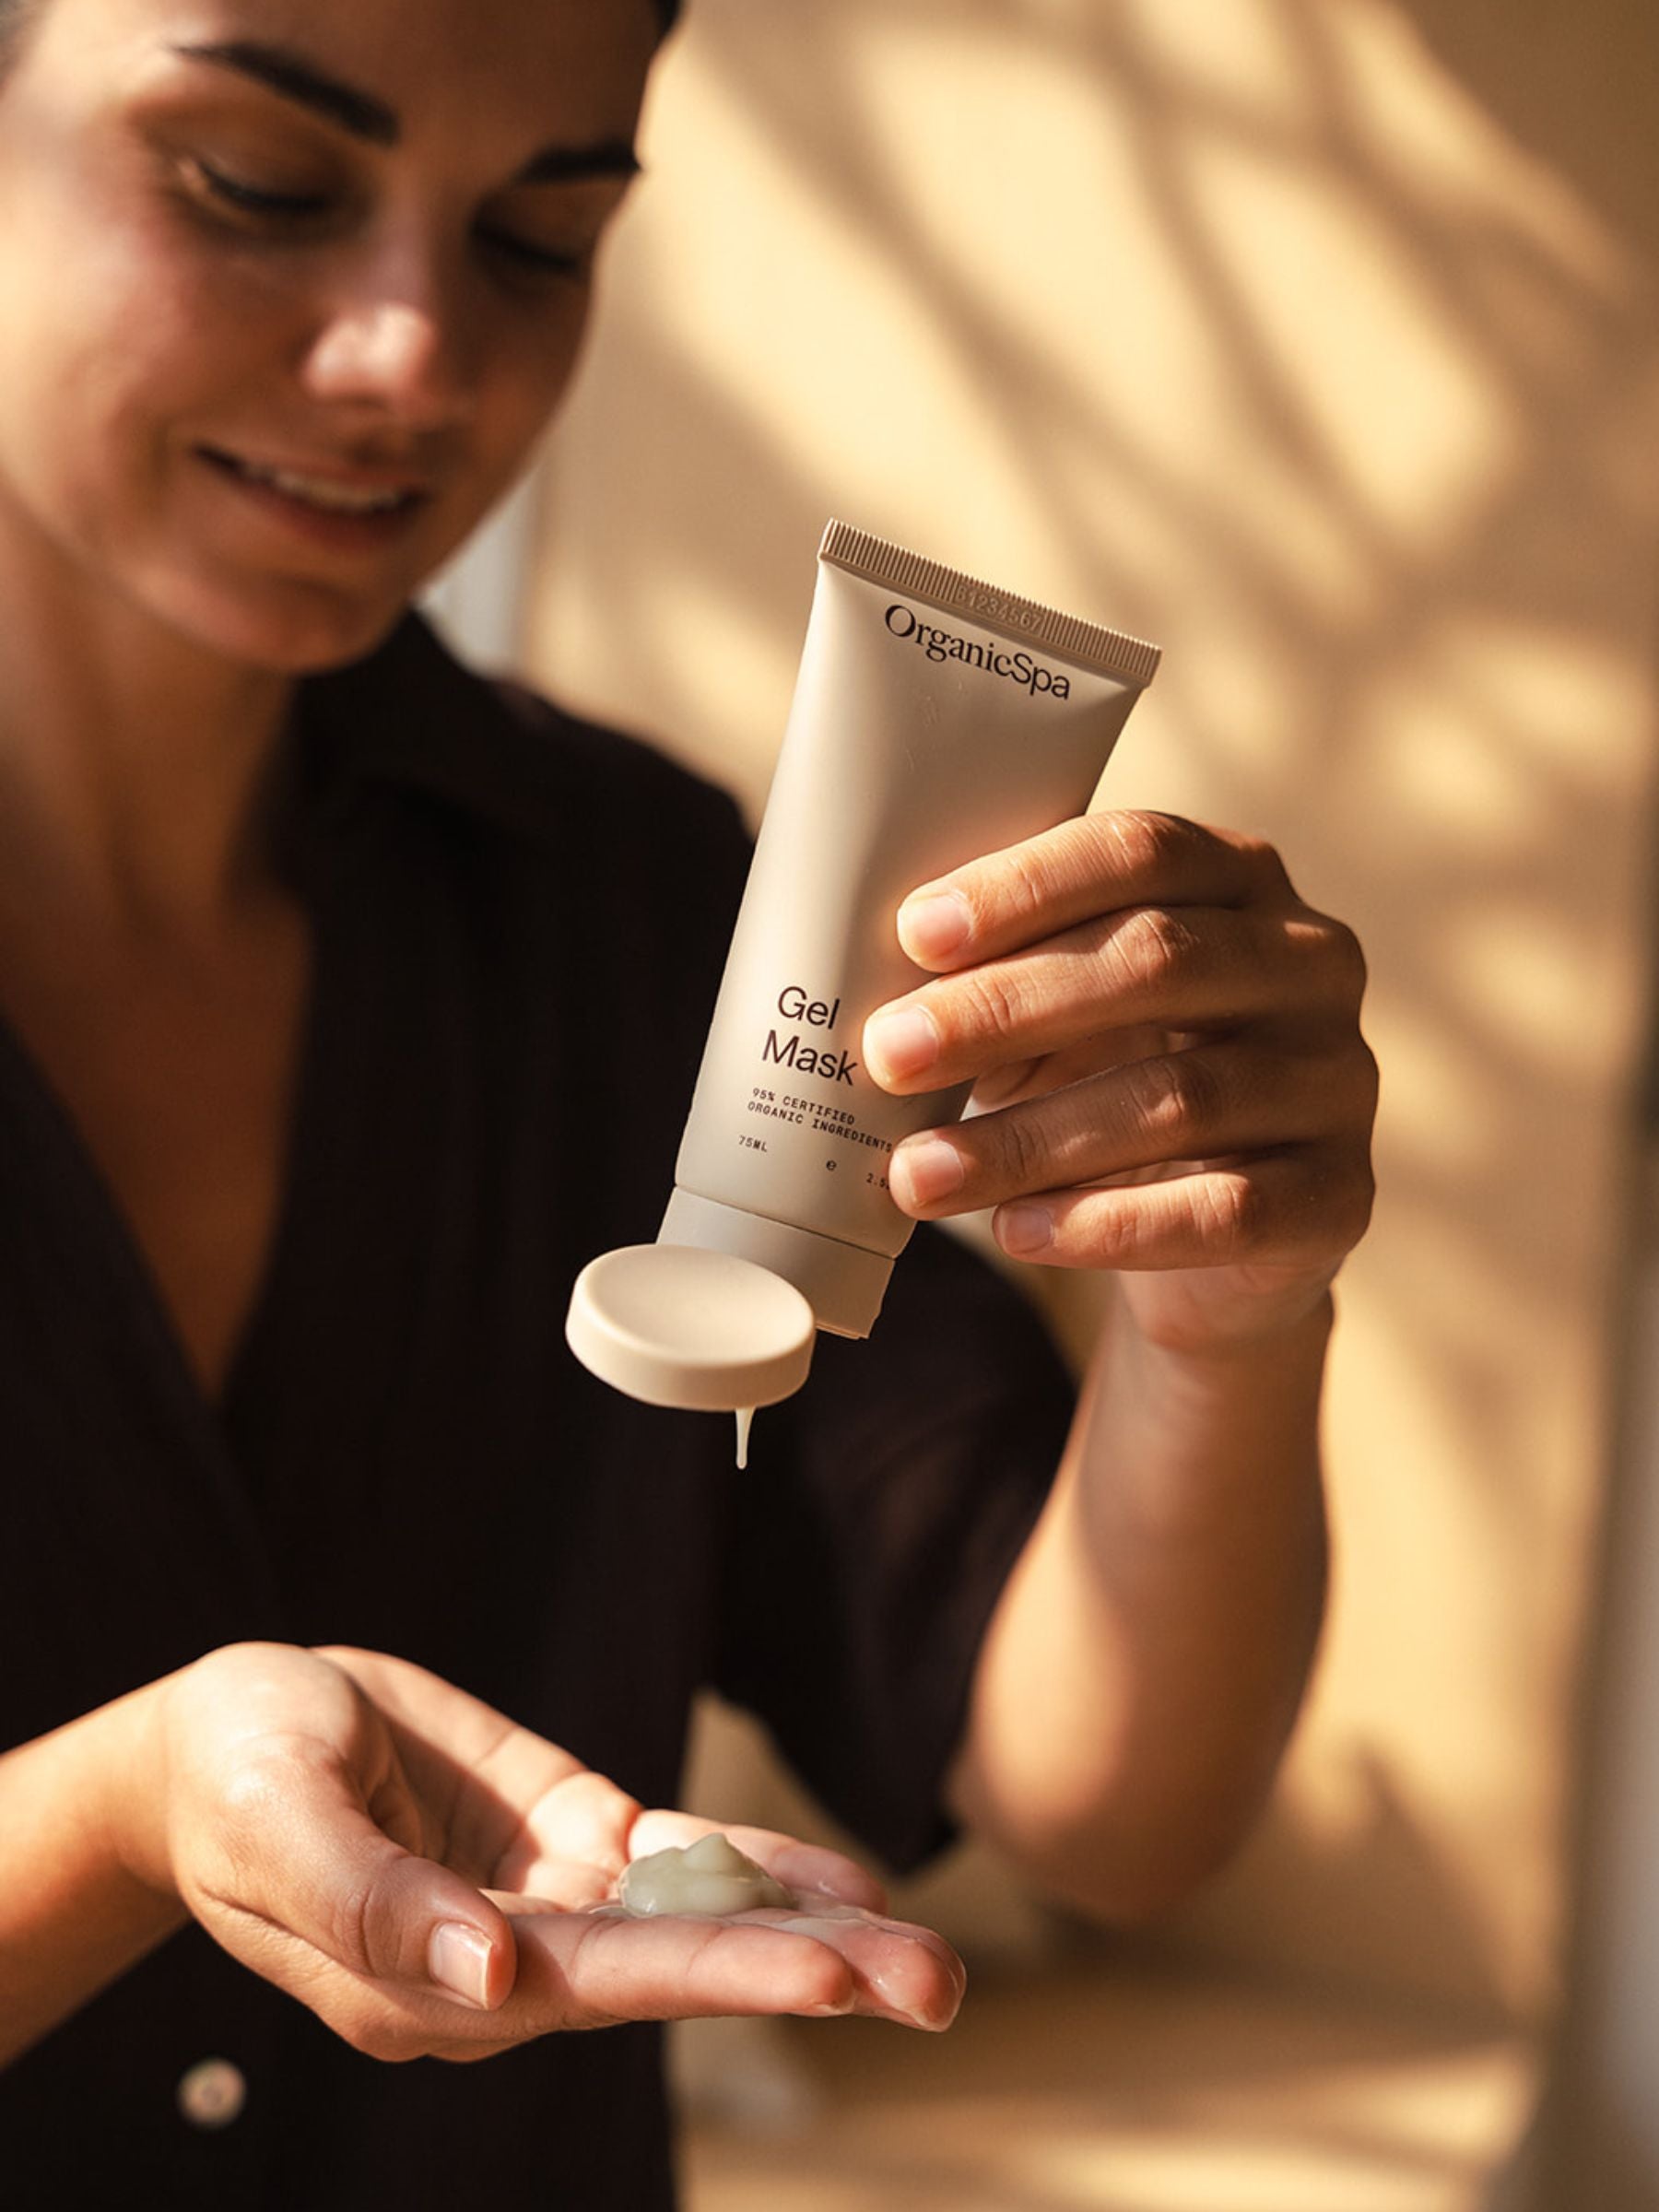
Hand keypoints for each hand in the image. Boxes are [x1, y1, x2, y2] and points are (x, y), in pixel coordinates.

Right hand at [125, 1643, 963, 2061]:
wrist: (224, 1736)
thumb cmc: (229, 1777)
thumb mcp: (274, 1821)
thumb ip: (370, 1903)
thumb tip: (485, 1977)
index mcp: (428, 1984)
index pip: (595, 1985)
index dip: (714, 1974)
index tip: (826, 1975)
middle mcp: (506, 1963)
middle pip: (673, 1971)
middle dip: (806, 1975)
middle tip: (935, 1983)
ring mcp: (541, 1903)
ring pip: (691, 1922)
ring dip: (805, 1930)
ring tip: (923, 1950)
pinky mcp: (562, 1838)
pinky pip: (672, 1860)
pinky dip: (750, 1867)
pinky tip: (832, 1879)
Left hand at [863, 810, 1375, 1352]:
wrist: (1221, 1241)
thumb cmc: (1117, 1080)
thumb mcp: (1069, 1012)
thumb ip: (1003, 976)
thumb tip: (870, 994)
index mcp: (1243, 878)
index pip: (1141, 851)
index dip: (1024, 888)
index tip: (914, 934)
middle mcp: (1313, 964)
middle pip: (1158, 961)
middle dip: (1005, 1007)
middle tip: (889, 1053)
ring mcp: (1340, 1081)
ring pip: (1180, 1097)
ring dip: (1029, 1138)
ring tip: (916, 1177)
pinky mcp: (1342, 1198)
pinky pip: (1224, 1210)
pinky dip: (1106, 1224)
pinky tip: (1017, 1232)